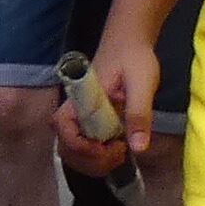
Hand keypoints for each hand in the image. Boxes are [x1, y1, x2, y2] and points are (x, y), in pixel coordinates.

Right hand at [61, 36, 155, 172]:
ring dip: (94, 162)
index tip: (106, 149)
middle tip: (119, 153)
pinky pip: (85, 148)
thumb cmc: (134, 57)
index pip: (62, 127)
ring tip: (120, 153)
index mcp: (80, 97)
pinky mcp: (90, 122)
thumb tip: (138, 148)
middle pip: (66, 146)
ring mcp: (81, 118)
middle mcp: (75, 109)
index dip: (80, 146)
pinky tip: (118, 149)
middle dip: (91, 160)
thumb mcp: (142, 83)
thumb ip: (139, 113)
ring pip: (74, 151)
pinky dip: (99, 157)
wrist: (130, 42)